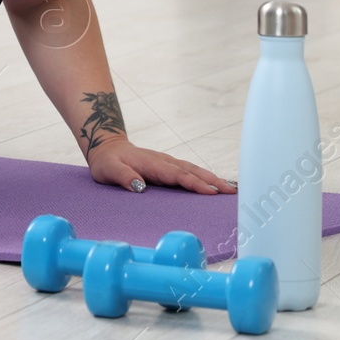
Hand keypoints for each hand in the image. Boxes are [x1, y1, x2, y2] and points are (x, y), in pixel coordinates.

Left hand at [87, 139, 236, 195]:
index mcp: (153, 164)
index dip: (194, 183)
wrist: (107, 147)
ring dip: (213, 179)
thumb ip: (123, 176)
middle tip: (232, 192)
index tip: (211, 192)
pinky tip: (217, 186)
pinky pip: (190, 173)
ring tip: (232, 189)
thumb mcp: (108, 170)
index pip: (177, 175)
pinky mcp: (169, 168)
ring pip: (194, 170)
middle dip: (213, 181)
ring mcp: (168, 164)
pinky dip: (205, 178)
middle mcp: (164, 162)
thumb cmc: (107, 161)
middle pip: (192, 171)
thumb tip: (140, 186)